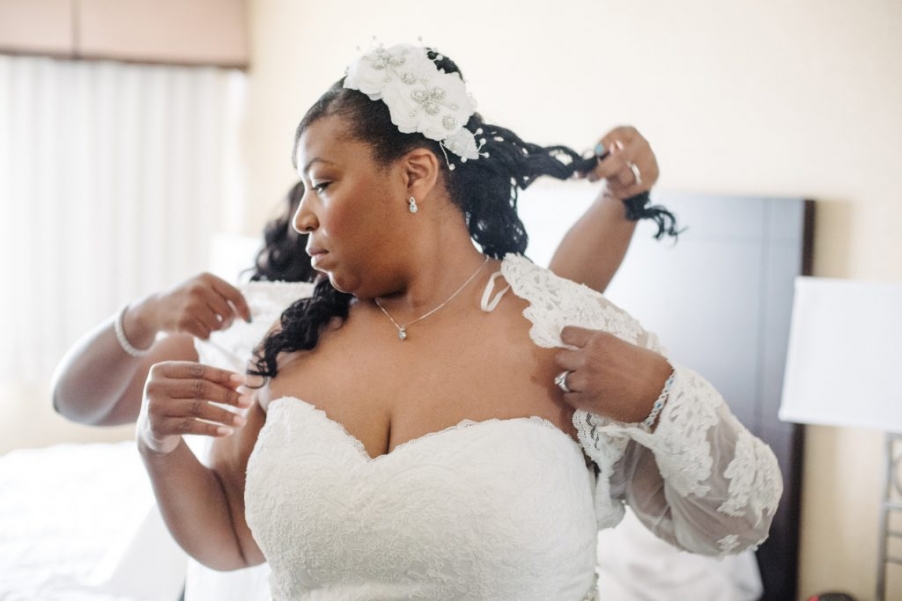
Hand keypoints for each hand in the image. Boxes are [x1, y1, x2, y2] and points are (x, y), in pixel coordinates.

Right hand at [130, 273, 251, 342]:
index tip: (248, 319)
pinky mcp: (183, 320)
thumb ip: (223, 295)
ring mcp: (190, 304)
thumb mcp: (202, 287)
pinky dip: (204, 335)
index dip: (244, 309)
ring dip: (214, 329)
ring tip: (205, 325)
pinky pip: (206, 334)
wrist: (155, 308)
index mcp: (207, 278)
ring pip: (218, 325)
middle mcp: (199, 289)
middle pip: (228, 313)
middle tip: (221, 325)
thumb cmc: (185, 299)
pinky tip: (195, 329)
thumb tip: (246, 314)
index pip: (235, 294)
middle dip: (227, 322)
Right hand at [136, 361, 252, 454]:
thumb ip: (210, 382)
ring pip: (197, 408)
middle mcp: (154, 386)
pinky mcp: (158, 427)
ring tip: (242, 421)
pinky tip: (228, 431)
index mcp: (162, 370)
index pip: (198, 370)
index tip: (244, 381)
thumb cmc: (177, 401)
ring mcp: (154, 407)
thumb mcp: (189, 388)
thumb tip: (239, 383)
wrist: (152, 429)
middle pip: (199, 388)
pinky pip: (190, 427)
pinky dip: (211, 429)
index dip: (222, 375)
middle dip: (227, 396)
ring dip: (224, 415)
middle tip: (248, 402)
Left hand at [554, 326, 671, 422]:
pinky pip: (568, 398)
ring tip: (589, 386)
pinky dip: (575, 398)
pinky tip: (587, 398)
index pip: (567, 334)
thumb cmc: (651, 369)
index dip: (568, 340)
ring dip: (574, 383)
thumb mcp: (625, 346)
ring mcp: (585, 380)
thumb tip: (593, 351)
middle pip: (561, 358)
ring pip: (565, 380)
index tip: (571, 345)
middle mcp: (588, 358)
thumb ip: (604, 347)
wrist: (661, 395)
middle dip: (569, 363)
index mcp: (599, 340)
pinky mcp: (586, 401)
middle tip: (580, 368)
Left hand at [583, 126, 659, 199]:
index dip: (607, 141)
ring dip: (615, 184)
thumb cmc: (613, 161)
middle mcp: (640, 143)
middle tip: (592, 178)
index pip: (619, 133)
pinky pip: (640, 186)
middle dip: (605, 169)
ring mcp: (649, 157)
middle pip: (623, 157)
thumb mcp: (602, 159)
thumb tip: (576, 174)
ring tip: (606, 191)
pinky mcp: (654, 172)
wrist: (631, 172)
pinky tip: (616, 194)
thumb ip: (590, 164)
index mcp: (627, 133)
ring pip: (631, 174)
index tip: (595, 152)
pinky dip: (627, 192)